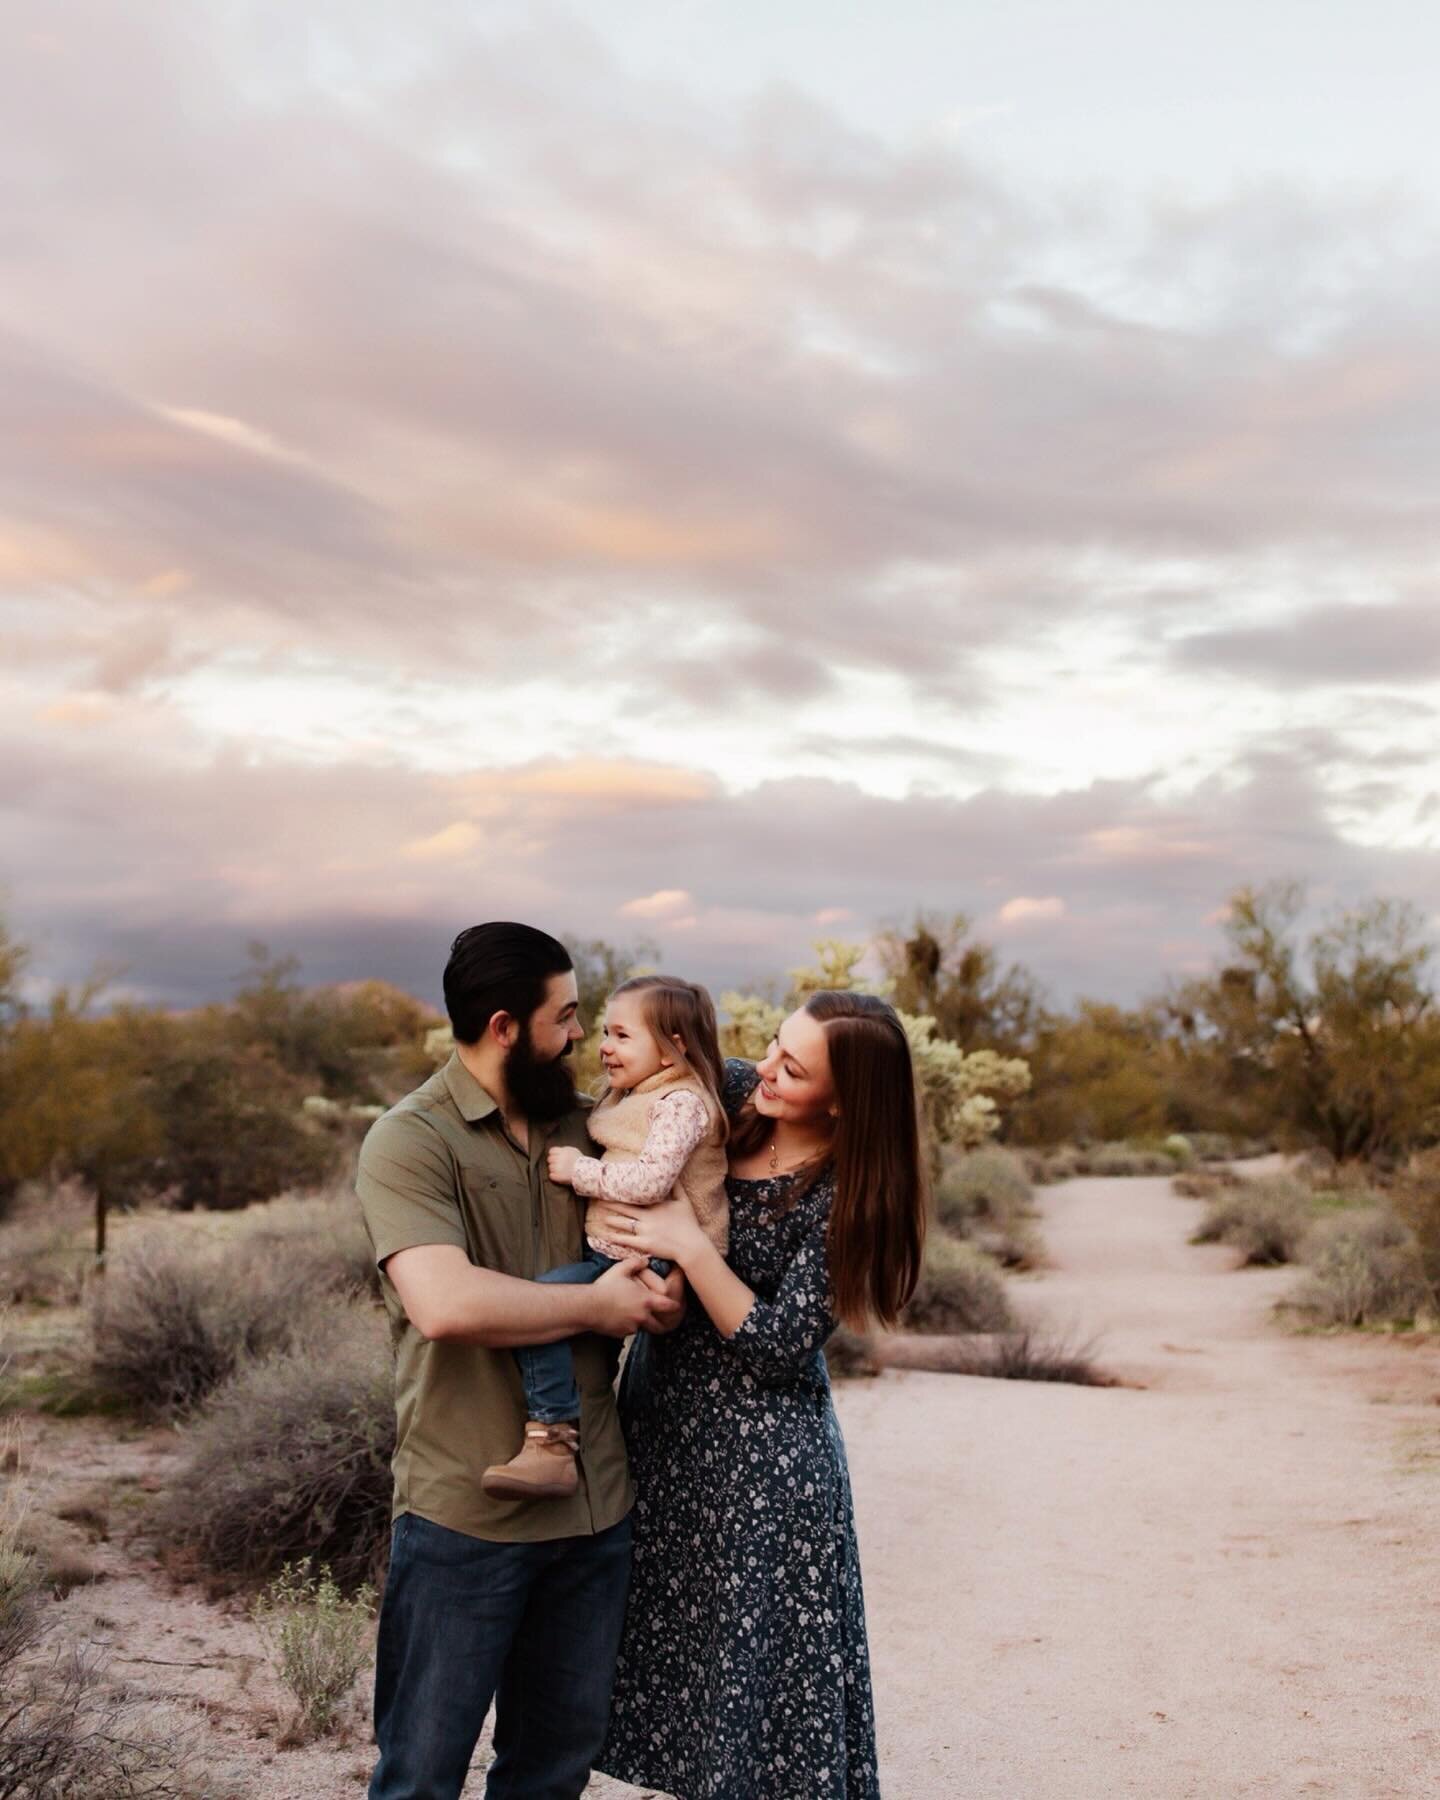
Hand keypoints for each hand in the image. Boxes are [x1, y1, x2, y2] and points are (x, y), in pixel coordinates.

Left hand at [547, 1145, 580, 1184]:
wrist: (586, 1172)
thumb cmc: (581, 1161)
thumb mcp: (574, 1151)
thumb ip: (565, 1150)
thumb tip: (558, 1150)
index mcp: (562, 1152)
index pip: (551, 1151)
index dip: (553, 1154)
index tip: (556, 1157)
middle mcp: (559, 1159)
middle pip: (549, 1159)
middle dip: (553, 1161)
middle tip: (559, 1164)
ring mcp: (557, 1168)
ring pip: (550, 1167)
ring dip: (554, 1169)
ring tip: (561, 1170)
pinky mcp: (558, 1176)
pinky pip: (551, 1175)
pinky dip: (554, 1176)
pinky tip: (560, 1175)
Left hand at [587, 1197, 707, 1267]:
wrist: (691, 1245)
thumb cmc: (689, 1224)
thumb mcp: (684, 1201)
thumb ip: (677, 1187)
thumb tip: (673, 1175)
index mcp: (656, 1205)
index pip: (636, 1196)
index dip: (624, 1192)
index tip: (613, 1186)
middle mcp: (648, 1217)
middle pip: (625, 1208)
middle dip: (611, 1204)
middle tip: (599, 1199)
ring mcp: (645, 1231)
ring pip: (623, 1223)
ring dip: (612, 1220)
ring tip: (602, 1218)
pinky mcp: (644, 1244)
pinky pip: (626, 1240)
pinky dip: (616, 1238)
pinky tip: (607, 1236)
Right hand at [587, 1257, 681, 1337]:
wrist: (588, 1306)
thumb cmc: (605, 1287)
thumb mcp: (621, 1269)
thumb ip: (636, 1263)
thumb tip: (645, 1261)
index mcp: (646, 1300)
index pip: (669, 1306)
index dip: (675, 1305)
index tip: (678, 1305)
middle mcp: (642, 1316)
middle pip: (660, 1323)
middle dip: (662, 1321)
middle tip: (662, 1318)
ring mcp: (632, 1327)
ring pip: (643, 1327)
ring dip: (642, 1322)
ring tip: (634, 1314)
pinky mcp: (622, 1334)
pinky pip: (629, 1330)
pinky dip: (628, 1326)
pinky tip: (619, 1317)